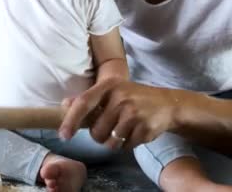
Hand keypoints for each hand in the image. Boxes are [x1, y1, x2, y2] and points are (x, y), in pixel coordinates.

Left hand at [60, 79, 180, 149]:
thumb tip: (64, 105)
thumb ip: (88, 99)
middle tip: (108, 127)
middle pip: (96, 131)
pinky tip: (135, 132)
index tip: (64, 135)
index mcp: (109, 86)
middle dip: (98, 136)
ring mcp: (134, 113)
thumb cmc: (133, 97)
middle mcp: (121, 98)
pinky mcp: (145, 128)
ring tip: (122, 129)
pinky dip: (127, 144)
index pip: (84, 103)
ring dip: (113, 141)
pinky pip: (125, 146)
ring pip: (110, 142)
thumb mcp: (111, 91)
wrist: (167, 103)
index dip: (71, 120)